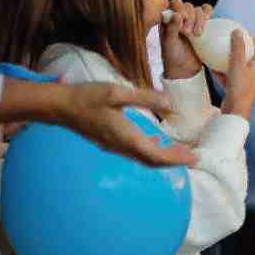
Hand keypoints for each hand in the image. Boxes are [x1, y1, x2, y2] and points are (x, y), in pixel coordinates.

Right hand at [56, 82, 196, 166]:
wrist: (59, 106)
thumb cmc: (87, 97)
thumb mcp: (117, 93)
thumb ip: (146, 98)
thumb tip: (171, 103)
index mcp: (126, 136)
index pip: (157, 155)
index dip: (177, 158)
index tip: (194, 158)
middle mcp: (121, 146)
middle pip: (152, 161)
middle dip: (173, 161)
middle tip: (193, 157)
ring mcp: (113, 146)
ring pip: (143, 158)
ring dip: (163, 157)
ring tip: (180, 151)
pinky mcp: (108, 142)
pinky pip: (134, 153)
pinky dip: (150, 151)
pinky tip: (155, 140)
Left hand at [160, 0, 213, 79]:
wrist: (184, 69)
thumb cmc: (172, 56)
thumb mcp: (169, 43)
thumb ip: (172, 29)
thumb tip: (178, 15)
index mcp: (168, 18)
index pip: (175, 3)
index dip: (180, 9)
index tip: (182, 21)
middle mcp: (180, 17)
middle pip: (188, 5)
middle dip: (190, 18)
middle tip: (187, 33)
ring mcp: (192, 20)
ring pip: (199, 9)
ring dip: (199, 20)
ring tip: (197, 34)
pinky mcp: (203, 24)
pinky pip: (207, 11)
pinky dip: (208, 14)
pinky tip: (204, 28)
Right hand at [221, 30, 254, 118]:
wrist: (235, 112)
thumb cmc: (240, 88)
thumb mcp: (238, 65)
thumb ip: (238, 48)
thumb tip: (238, 31)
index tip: (244, 32)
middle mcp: (254, 74)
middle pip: (250, 57)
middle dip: (242, 48)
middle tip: (231, 40)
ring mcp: (245, 82)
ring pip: (238, 67)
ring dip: (230, 59)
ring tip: (220, 51)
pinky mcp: (236, 89)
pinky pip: (228, 77)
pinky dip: (221, 72)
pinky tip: (211, 67)